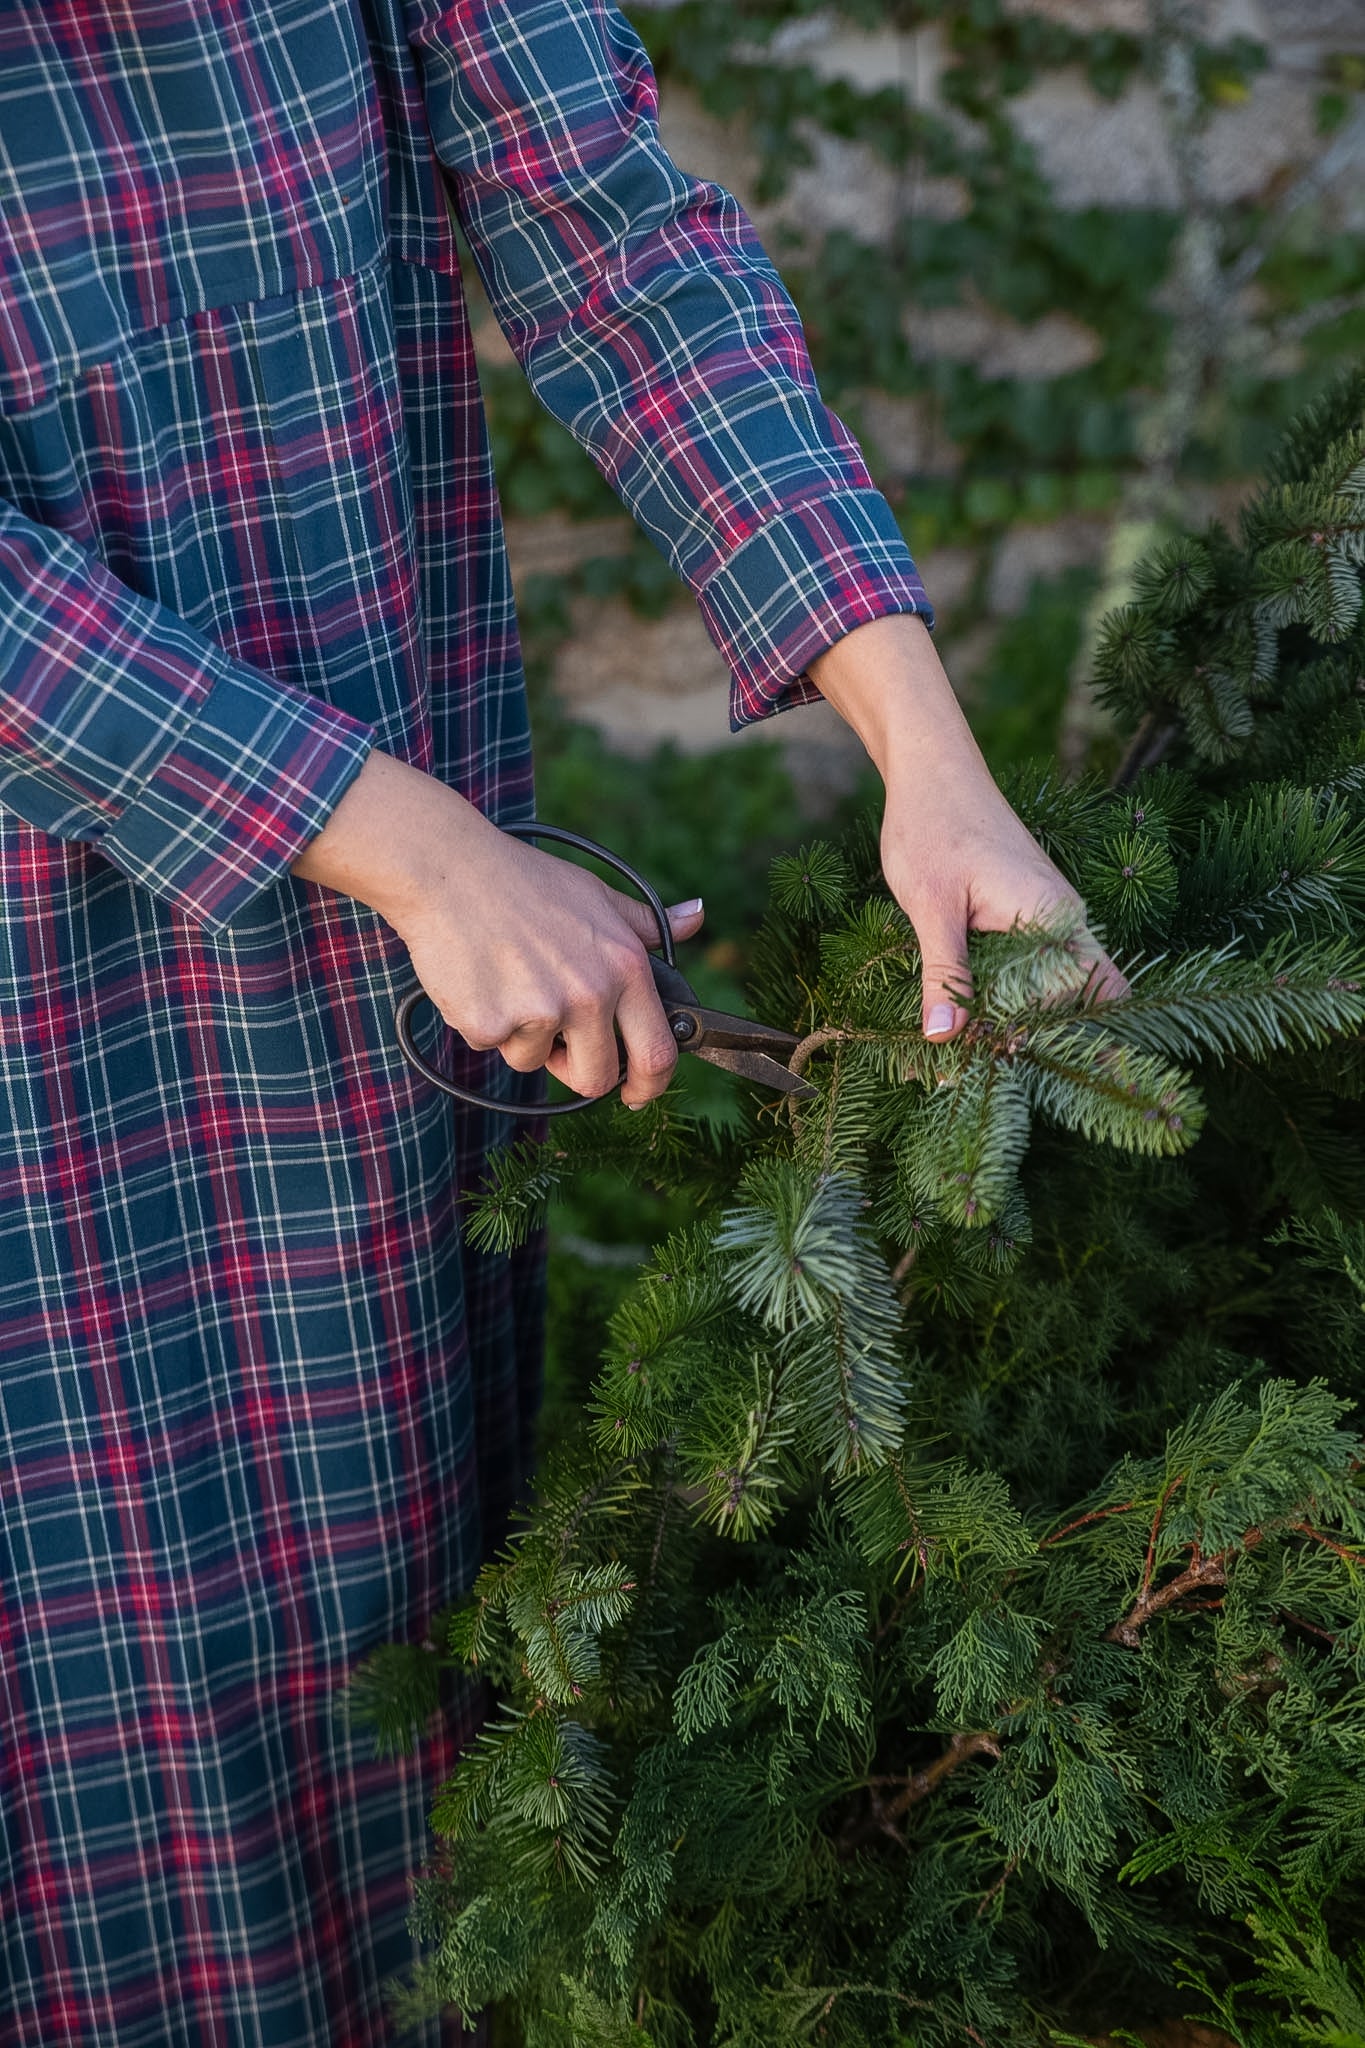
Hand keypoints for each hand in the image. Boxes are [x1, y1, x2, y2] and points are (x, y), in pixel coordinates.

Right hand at [291, 751, 703, 1105]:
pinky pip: (491, 1045)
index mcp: (625, 967)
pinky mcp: (490, 1023)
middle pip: (596, 1079)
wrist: (447, 868)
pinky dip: (482, 1021)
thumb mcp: (596, 895)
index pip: (657, 1053)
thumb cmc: (524, 881)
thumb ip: (646, 922)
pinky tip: (477, 976)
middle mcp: (589, 993)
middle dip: (576, 1071)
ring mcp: (540, 1011)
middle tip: (555, 1041)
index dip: (649, 1086)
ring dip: (521, 1036)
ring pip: (534, 1061)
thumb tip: (697, 916)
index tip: (636, 1093)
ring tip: (507, 980)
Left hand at [807, 615, 1127, 1037]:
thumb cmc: (932, 827)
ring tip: (972, 1042)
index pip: (1086, 993)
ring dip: (1025, 1013)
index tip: (999, 1048)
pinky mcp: (1032, 914)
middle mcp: (1066, 917)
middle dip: (1041, 1030)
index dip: (1049, 1027)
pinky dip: (1013, 990)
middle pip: (1085, 996)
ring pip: (1062, 983)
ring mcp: (1052, 916)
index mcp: (1053, 914)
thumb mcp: (930, 907)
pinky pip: (1040, 964)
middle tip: (980, 1058)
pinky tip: (971, 1008)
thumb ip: (944, 972)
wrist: (933, 772)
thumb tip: (943, 1036)